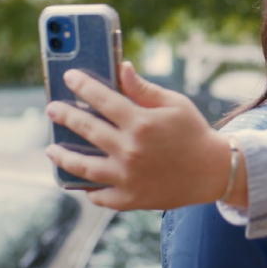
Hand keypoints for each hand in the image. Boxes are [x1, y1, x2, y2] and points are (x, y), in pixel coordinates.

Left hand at [44, 61, 234, 209]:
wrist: (215, 171)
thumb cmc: (195, 133)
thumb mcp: (175, 104)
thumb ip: (144, 89)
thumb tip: (122, 69)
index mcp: (141, 122)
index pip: (102, 98)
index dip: (82, 86)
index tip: (69, 78)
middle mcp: (130, 149)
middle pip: (86, 129)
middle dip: (64, 115)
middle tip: (52, 109)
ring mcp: (127, 176)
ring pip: (83, 167)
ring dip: (63, 156)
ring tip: (51, 149)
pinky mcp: (130, 198)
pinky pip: (100, 196)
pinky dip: (88, 189)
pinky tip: (80, 182)